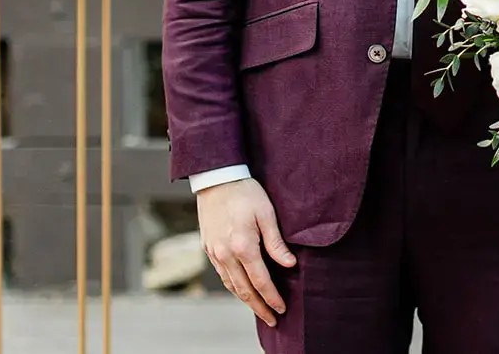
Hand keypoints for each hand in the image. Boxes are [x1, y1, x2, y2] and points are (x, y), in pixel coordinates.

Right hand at [197, 178, 294, 325]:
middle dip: (259, 307)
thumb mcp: (267, 214)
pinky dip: (233, 287)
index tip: (282, 308)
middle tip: (272, 318)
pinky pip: (222, 275)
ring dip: (245, 301)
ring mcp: (215, 253)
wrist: (216, 179)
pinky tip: (242, 291)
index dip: (272, 297)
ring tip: (259, 309)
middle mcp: (226, 254)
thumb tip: (290, 264)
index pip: (261, 281)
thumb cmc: (245, 193)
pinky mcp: (208, 249)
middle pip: (244, 290)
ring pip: (231, 286)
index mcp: (243, 246)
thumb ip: (276, 242)